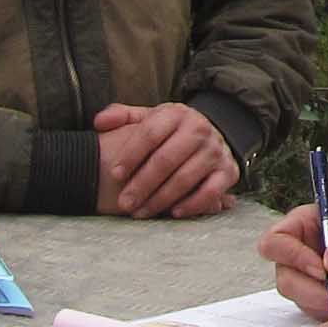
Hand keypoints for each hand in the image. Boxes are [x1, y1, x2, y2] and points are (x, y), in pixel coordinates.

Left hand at [92, 102, 238, 218]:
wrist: (208, 135)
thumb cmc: (168, 132)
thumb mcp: (147, 118)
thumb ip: (121, 117)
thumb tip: (99, 123)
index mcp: (175, 113)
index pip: (150, 133)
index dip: (131, 154)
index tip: (114, 174)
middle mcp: (199, 128)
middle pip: (166, 159)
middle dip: (142, 184)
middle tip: (124, 203)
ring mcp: (216, 150)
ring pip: (185, 177)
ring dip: (160, 199)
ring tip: (140, 212)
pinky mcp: (228, 171)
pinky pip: (211, 191)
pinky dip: (193, 204)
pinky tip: (173, 213)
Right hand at [255, 201, 327, 317]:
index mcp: (300, 226)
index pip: (275, 243)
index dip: (293, 258)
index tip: (324, 271)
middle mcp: (294, 256)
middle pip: (287, 282)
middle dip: (321, 294)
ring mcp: (303, 282)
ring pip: (305, 303)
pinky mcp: (315, 303)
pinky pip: (322, 316)